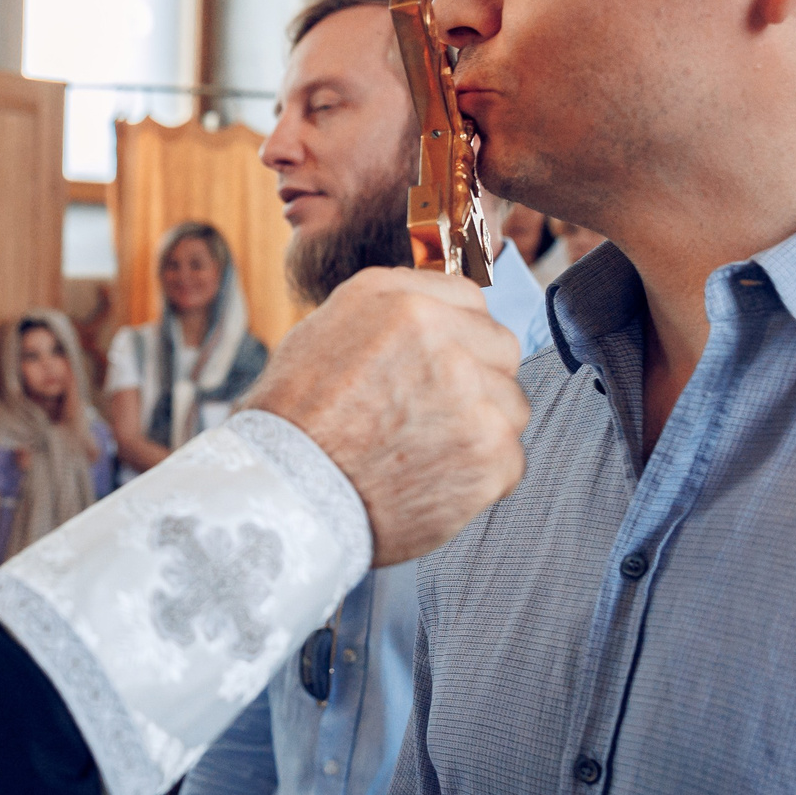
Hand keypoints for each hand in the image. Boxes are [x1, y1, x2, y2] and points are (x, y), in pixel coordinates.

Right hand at [244, 266, 527, 564]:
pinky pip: (510, 461)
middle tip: (432, 411)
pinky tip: (434, 481)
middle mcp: (447, 346)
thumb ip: (392, 304)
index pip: (473, 301)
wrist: (284, 493)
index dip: (456, 334)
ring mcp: (475, 404)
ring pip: (510, 408)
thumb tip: (438, 302)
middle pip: (502, 351)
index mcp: (407, 306)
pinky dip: (479, 477)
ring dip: (481, 427)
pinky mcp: (491, 460)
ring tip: (426, 451)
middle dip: (478, 377)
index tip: (440, 363)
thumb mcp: (327, 327)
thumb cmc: (294, 417)